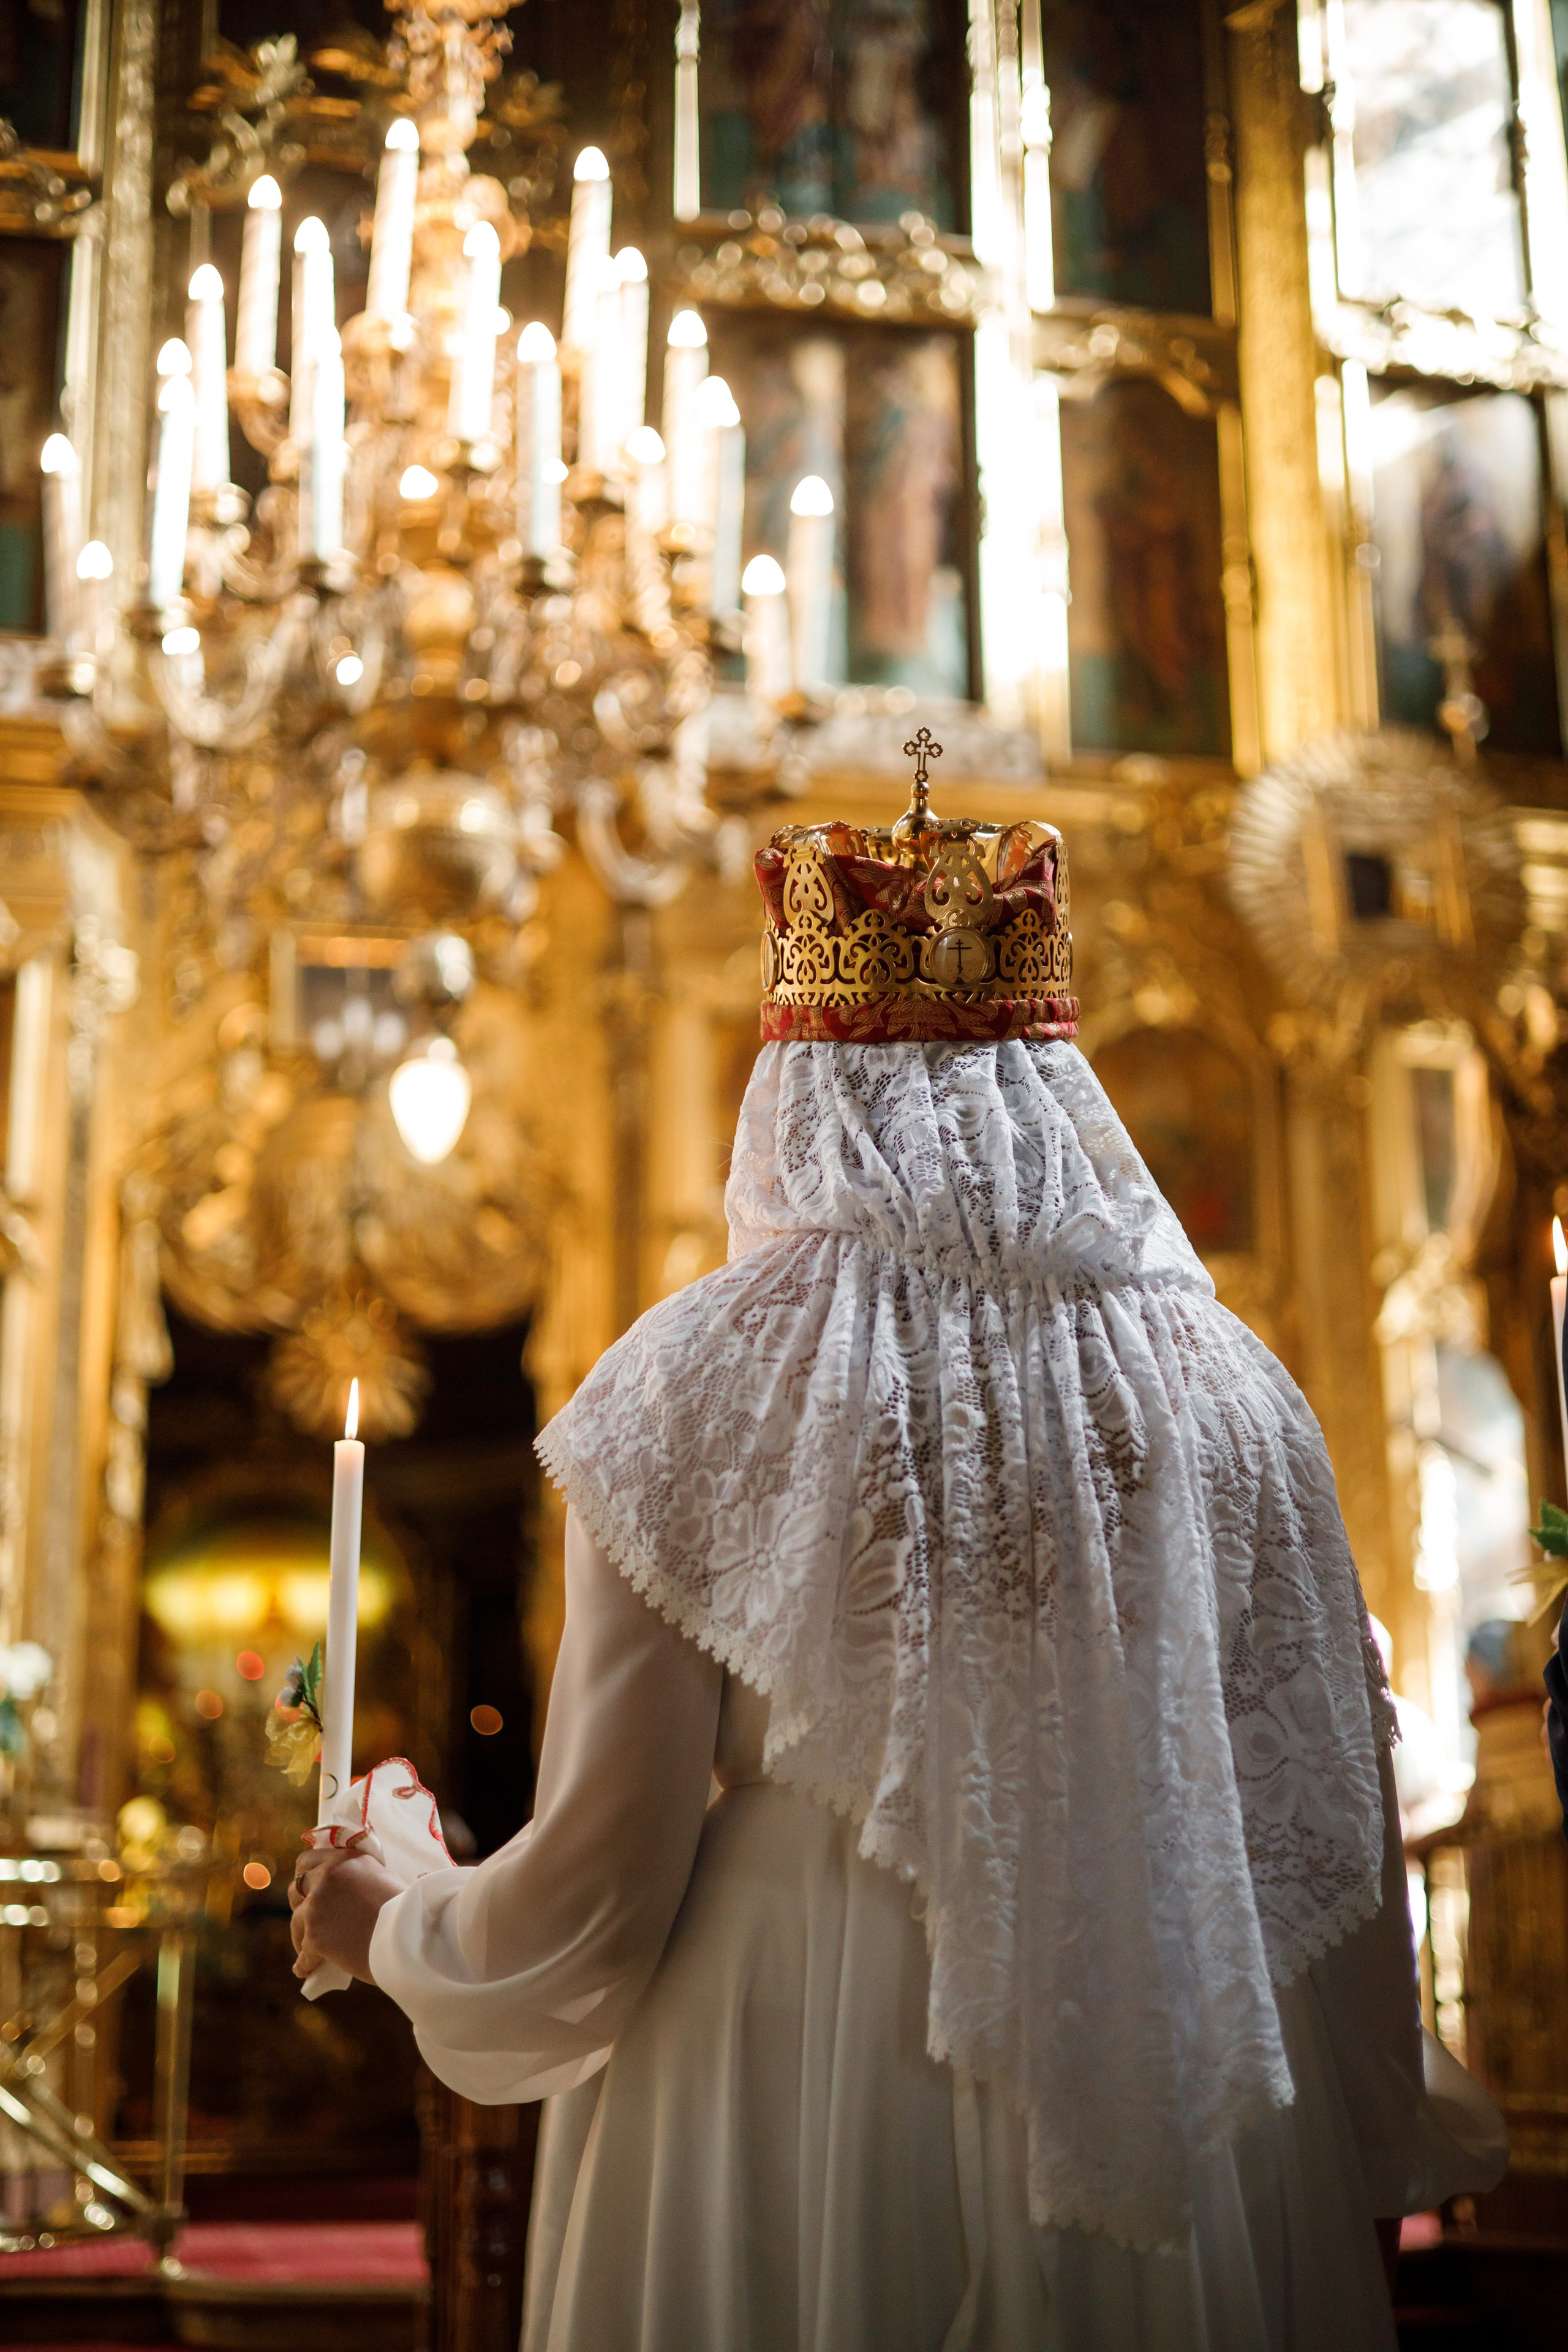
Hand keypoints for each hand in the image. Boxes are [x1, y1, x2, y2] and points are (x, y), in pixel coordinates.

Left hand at [288, 1843, 403, 1982]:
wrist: (405, 1933)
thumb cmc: (404, 1908)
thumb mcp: (382, 1878)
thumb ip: (359, 1879)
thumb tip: (350, 1892)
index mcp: (343, 1860)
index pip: (307, 1860)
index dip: (304, 1875)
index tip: (308, 1887)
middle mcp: (325, 1877)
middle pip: (295, 1889)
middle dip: (299, 1903)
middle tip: (309, 1917)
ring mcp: (316, 1906)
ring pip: (296, 1921)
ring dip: (300, 1934)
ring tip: (308, 1949)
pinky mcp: (314, 1936)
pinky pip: (303, 1953)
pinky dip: (304, 1963)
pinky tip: (306, 1970)